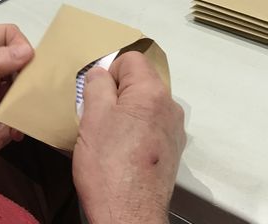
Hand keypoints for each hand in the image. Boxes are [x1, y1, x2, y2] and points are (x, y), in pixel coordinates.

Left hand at [0, 25, 33, 155]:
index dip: (21, 47)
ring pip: (16, 93)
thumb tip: (27, 51)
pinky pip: (9, 114)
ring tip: (9, 131)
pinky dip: (7, 128)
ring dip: (16, 113)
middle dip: (22, 87)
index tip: (28, 67)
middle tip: (25, 102)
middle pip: (18, 66)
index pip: (7, 35)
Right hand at [73, 52, 185, 223]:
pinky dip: (136, 130)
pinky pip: (151, 126)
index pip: (131, 59)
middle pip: (141, 81)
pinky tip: (122, 151)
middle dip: (117, 92)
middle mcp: (170, 107)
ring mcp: (174, 130)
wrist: (129, 216)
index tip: (96, 93)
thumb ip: (97, 86)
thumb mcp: (93, 117)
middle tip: (97, 115)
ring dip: (126, 112)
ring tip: (108, 136)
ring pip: (145, 105)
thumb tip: (101, 73)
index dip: (109, 70)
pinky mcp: (172, 151)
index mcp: (152, 92)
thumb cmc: (107, 165)